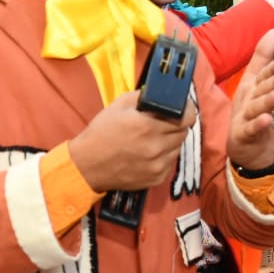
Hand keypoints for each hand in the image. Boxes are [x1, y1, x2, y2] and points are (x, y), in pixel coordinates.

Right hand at [67, 90, 197, 192]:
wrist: (86, 165)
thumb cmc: (101, 132)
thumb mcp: (118, 105)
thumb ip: (144, 97)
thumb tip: (164, 94)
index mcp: (147, 125)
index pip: (187, 117)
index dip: (186, 110)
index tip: (182, 108)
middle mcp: (156, 147)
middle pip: (184, 132)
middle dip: (176, 124)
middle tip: (163, 123)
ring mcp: (158, 165)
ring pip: (178, 148)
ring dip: (170, 141)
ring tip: (153, 139)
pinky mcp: (157, 179)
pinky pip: (170, 163)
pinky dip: (164, 156)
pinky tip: (148, 154)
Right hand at [227, 31, 273, 169]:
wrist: (243, 143)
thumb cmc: (251, 108)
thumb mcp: (257, 82)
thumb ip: (264, 57)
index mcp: (252, 86)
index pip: (263, 74)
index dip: (273, 68)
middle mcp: (248, 99)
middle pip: (261, 88)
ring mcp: (245, 116)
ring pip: (257, 107)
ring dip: (268, 100)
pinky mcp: (244, 134)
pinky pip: (252, 129)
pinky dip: (258, 124)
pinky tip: (266, 119)